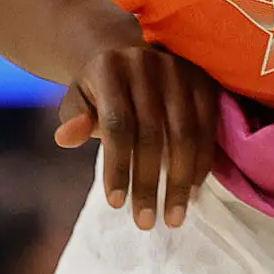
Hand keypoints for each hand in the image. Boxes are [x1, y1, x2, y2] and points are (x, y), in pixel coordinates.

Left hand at [54, 43, 221, 229]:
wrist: (129, 51)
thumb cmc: (100, 89)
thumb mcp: (78, 99)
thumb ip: (73, 119)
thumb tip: (66, 138)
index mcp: (110, 68)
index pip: (116, 124)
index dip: (117, 166)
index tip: (115, 204)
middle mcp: (147, 64)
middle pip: (152, 133)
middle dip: (148, 183)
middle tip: (145, 222)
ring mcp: (180, 70)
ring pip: (185, 133)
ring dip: (181, 181)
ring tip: (173, 217)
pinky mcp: (204, 79)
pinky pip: (208, 127)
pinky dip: (202, 163)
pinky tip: (192, 191)